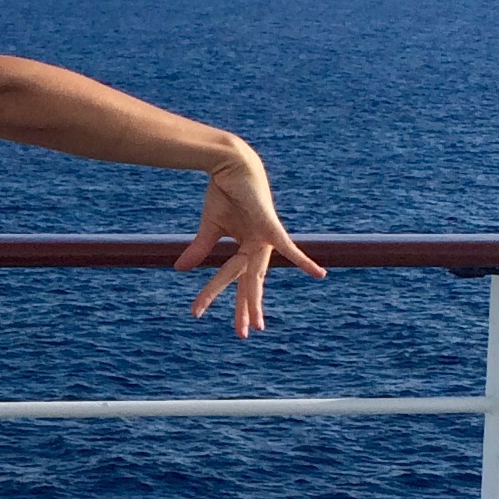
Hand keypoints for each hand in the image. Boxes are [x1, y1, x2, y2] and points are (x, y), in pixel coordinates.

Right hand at [176, 144, 325, 337]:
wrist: (230, 164)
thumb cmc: (224, 192)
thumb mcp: (209, 227)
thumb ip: (199, 250)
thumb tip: (179, 270)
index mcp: (245, 247)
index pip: (230, 277)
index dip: (213, 294)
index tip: (197, 313)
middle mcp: (258, 246)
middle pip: (250, 282)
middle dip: (246, 308)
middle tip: (244, 334)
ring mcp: (266, 238)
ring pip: (258, 274)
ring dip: (255, 298)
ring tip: (258, 324)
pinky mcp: (270, 226)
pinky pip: (289, 246)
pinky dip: (303, 260)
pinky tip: (319, 274)